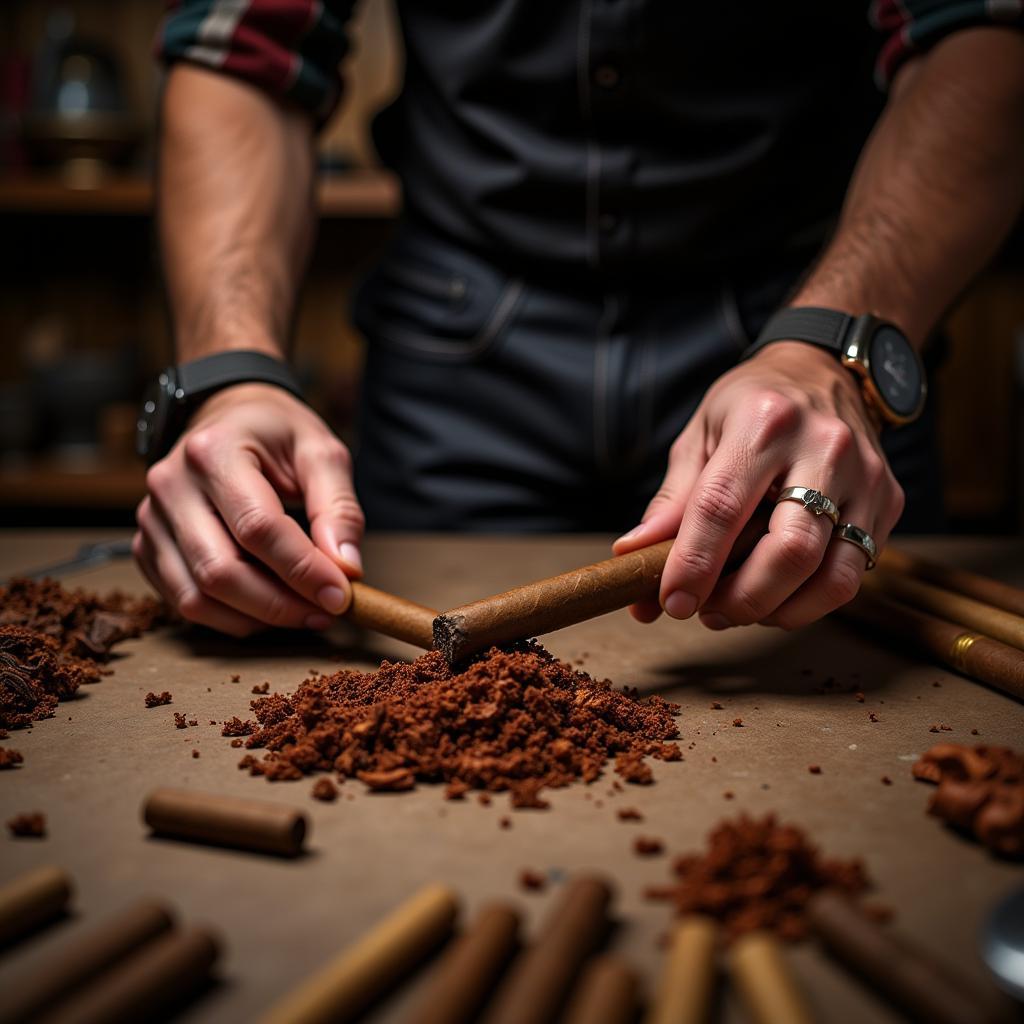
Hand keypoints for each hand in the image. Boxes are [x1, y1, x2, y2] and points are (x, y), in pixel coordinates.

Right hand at [133, 383, 363, 635]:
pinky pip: (184, 602)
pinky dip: (230, 618)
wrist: (226, 417)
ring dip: (257, 618)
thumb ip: (338, 507)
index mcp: (214, 452)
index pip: (257, 528)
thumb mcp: (320, 451)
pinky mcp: (148, 547)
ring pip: (197, 597)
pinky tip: (269, 608)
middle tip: (328, 611)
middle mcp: (171, 486)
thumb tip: (346, 568)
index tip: (341, 595)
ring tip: (304, 612)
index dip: (302, 569)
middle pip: (221, 571)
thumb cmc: (276, 433)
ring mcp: (152, 520)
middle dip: (281, 604)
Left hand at [614, 342, 904, 628]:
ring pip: (832, 575)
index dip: (694, 564)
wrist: (823, 368)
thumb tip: (633, 557)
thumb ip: (672, 501)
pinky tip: (777, 593)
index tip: (670, 601)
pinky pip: (854, 573)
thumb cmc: (750, 405)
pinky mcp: (889, 500)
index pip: (723, 507)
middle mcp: (823, 446)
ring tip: (740, 609)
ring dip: (779, 610)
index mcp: (763, 421)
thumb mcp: (700, 435)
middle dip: (743, 598)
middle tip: (708, 613)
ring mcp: (866, 475)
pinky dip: (810, 600)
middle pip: (790, 551)